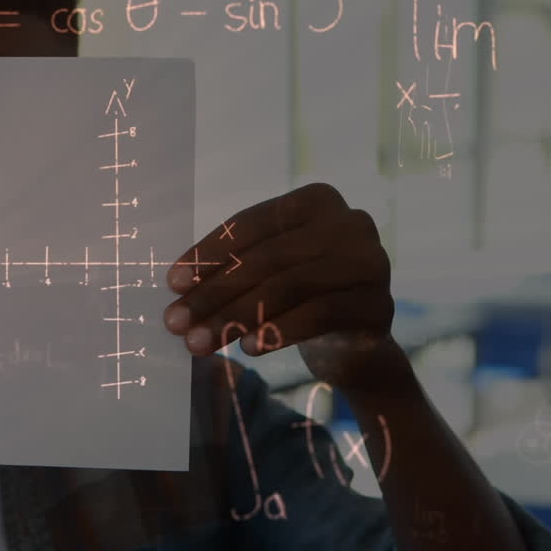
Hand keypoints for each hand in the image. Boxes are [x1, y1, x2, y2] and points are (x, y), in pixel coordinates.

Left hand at [162, 182, 403, 388]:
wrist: (353, 347)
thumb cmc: (297, 299)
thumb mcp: (262, 274)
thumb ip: (229, 270)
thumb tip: (178, 291)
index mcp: (315, 201)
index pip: (252, 224)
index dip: (208, 254)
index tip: (172, 285)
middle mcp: (349, 223)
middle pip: (267, 258)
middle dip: (215, 293)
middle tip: (177, 322)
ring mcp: (370, 262)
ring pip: (289, 286)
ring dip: (236, 316)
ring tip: (201, 343)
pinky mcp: (378, 305)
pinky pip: (319, 315)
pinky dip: (278, 331)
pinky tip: (249, 349)